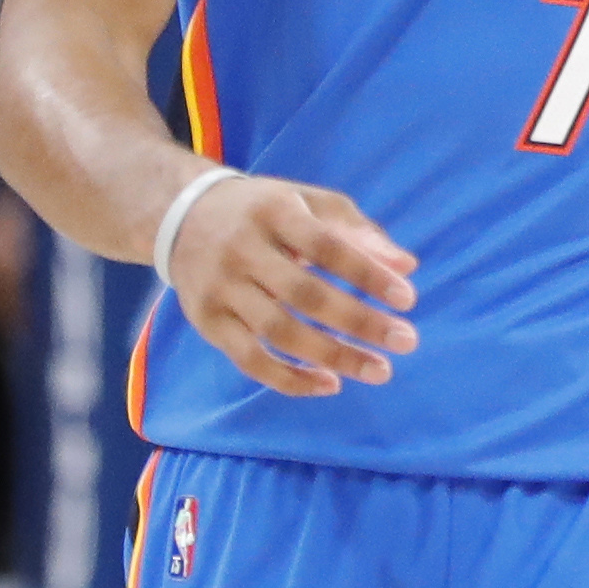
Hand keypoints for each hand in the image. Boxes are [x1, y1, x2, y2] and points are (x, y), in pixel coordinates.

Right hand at [164, 172, 417, 396]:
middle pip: (304, 294)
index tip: (408, 299)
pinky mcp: (207, 322)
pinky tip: (330, 384)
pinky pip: (248, 359)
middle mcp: (242, 251)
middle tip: (407, 341)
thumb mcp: (310, 202)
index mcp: (274, 213)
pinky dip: (289, 378)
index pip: (326, 246)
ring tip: (380, 371)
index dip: (367, 274)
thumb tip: (407, 267)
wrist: (180, 216)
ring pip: (278, 332)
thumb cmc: (265, 210)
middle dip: (359, 321)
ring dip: (333, 356)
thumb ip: (359, 231)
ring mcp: (220, 289)